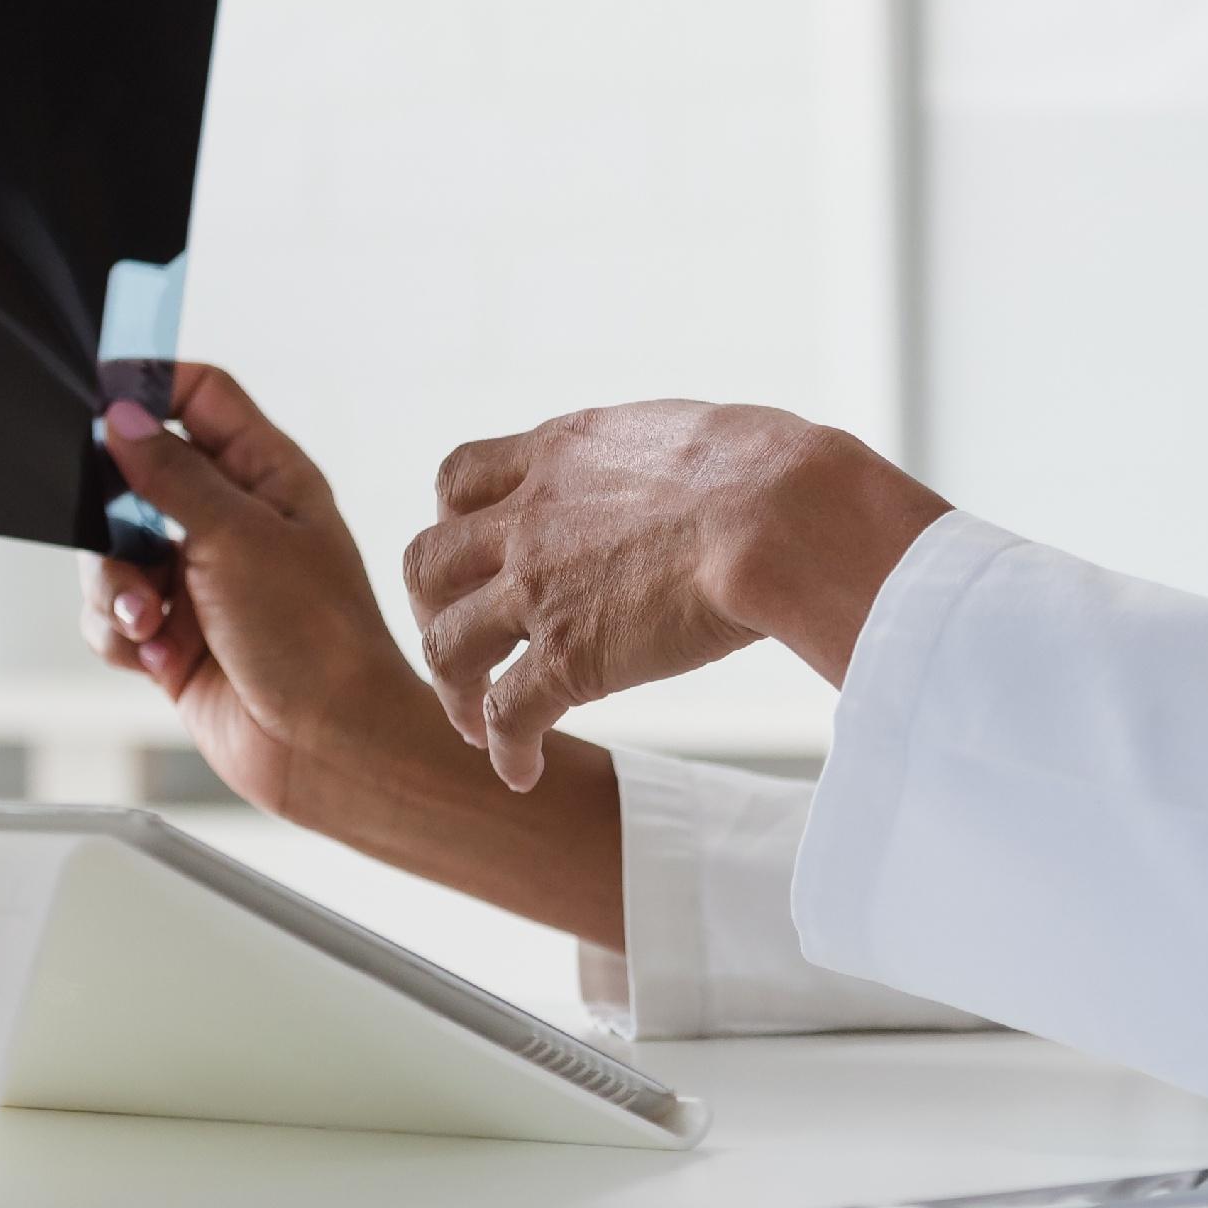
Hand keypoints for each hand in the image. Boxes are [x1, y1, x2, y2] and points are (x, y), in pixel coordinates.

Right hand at [85, 366, 442, 819]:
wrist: (328, 749)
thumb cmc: (315, 640)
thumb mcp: (238, 538)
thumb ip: (172, 475)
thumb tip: (123, 417)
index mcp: (266, 474)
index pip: (201, 397)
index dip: (150, 386)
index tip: (100, 400)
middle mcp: (232, 520)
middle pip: (137, 477)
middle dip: (114, 516)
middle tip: (123, 542)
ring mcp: (201, 579)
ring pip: (113, 552)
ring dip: (117, 589)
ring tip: (152, 623)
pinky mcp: (175, 636)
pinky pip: (113, 615)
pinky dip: (120, 635)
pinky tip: (156, 658)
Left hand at [403, 402, 948, 789]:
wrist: (781, 516)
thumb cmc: (772, 471)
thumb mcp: (687, 435)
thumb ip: (657, 462)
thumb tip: (695, 479)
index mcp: (559, 453)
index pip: (461, 476)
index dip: (453, 519)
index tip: (476, 553)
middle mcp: (530, 518)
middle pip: (427, 563)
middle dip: (431, 608)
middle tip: (461, 641)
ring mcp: (538, 590)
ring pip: (446, 645)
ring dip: (453, 689)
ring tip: (474, 723)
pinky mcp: (567, 660)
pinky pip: (506, 714)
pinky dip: (506, 750)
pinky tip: (523, 772)